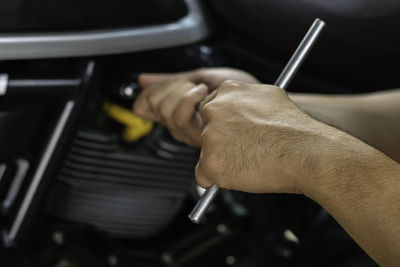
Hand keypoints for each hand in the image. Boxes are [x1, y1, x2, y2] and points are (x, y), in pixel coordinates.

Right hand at [133, 68, 258, 146]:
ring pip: (166, 112)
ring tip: (199, 89)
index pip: (144, 107)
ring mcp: (190, 131)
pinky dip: (188, 98)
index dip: (146, 95)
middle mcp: (181, 125)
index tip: (157, 87)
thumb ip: (172, 80)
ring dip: (181, 92)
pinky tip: (203, 94)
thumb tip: (144, 79)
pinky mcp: (199, 135)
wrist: (260, 97)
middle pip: (155, 106)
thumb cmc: (239, 89)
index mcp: (177, 110)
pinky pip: (180, 117)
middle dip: (170, 87)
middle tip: (188, 84)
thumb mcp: (201, 76)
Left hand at [195, 80, 351, 194]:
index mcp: (228, 91)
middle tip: (243, 150)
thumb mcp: (271, 96)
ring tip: (248, 161)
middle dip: (221, 143)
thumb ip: (247, 99)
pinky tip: (238, 175)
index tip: (234, 135)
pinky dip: (217, 180)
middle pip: (205, 131)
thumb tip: (243, 105)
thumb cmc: (294, 128)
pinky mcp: (211, 163)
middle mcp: (214, 110)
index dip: (224, 126)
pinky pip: (203, 177)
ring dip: (222, 161)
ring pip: (206, 154)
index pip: (211, 110)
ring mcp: (210, 137)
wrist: (305, 152)